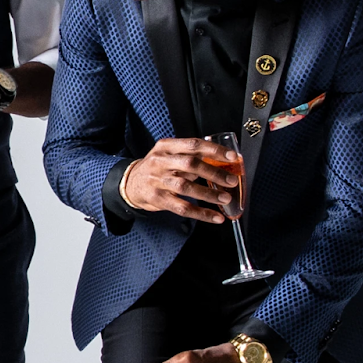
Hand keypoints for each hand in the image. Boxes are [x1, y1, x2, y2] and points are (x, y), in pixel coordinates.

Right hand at [121, 138, 239, 222]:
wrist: (130, 183)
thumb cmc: (156, 167)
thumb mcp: (169, 154)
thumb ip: (191, 155)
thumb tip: (222, 162)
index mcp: (166, 147)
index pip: (193, 145)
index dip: (215, 150)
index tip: (233, 157)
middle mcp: (161, 162)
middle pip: (191, 164)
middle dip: (214, 173)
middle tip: (231, 180)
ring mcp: (157, 181)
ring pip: (186, 187)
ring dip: (209, 194)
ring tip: (225, 198)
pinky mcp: (157, 199)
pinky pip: (182, 207)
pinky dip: (201, 213)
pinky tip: (215, 217)